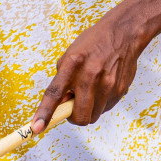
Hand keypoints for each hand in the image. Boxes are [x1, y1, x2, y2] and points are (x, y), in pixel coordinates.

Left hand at [30, 11, 147, 128]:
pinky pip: (106, 108)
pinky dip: (100, 103)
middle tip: (73, 106)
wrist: (123, 33)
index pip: (55, 94)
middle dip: (74, 117)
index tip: (37, 128)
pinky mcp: (120, 90)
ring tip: (90, 90)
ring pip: (94, 116)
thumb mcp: (71, 55)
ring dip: (88, 109)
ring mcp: (107, 84)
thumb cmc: (93, 43)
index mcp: (72, 64)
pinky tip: (103, 86)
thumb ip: (63, 79)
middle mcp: (90, 76)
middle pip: (79, 116)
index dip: (45, 113)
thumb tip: (61, 104)